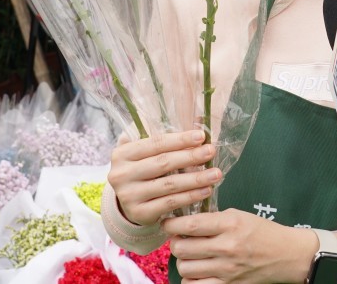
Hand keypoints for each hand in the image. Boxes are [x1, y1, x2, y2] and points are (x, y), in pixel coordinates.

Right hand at [107, 129, 221, 225]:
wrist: (127, 204)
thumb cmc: (141, 172)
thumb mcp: (143, 155)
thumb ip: (162, 142)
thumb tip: (197, 123)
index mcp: (122, 154)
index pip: (155, 143)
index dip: (179, 140)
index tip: (201, 136)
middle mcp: (121, 174)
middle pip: (163, 163)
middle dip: (190, 156)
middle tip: (211, 152)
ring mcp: (129, 196)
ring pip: (169, 185)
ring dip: (196, 178)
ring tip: (215, 174)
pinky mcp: (140, 213)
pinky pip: (170, 203)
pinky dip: (190, 196)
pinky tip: (206, 191)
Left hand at [164, 209, 317, 283]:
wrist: (286, 255)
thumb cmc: (263, 232)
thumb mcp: (240, 216)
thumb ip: (213, 218)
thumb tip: (185, 222)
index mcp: (230, 224)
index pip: (190, 224)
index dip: (172, 224)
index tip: (167, 223)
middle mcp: (227, 247)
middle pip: (182, 248)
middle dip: (175, 243)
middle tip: (179, 239)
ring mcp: (227, 269)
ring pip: (185, 268)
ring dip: (182, 261)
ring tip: (189, 255)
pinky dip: (191, 279)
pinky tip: (197, 270)